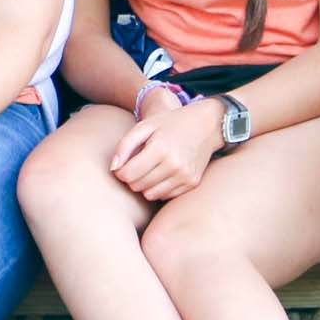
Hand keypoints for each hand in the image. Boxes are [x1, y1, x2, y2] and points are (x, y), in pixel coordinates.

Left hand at [110, 98, 224, 201]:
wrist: (206, 125)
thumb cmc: (170, 124)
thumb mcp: (145, 126)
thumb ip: (125, 145)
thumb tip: (113, 168)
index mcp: (160, 148)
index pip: (128, 174)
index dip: (120, 172)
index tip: (123, 164)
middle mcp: (174, 165)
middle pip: (138, 186)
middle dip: (132, 178)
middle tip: (136, 166)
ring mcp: (185, 176)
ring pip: (150, 195)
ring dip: (145, 185)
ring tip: (149, 170)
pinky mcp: (192, 183)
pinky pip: (165, 196)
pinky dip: (159, 188)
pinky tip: (162, 173)